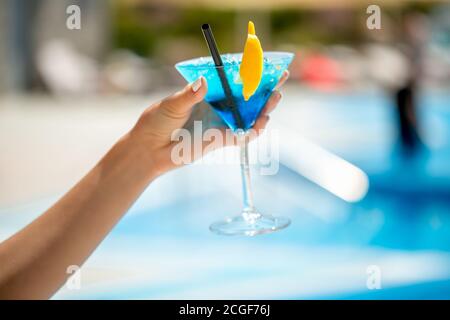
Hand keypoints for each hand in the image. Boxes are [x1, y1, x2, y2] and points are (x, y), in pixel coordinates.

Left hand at [130, 70, 289, 175]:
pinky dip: (254, 130)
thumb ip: (190, 95)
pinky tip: (261, 123)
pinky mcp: (221, 140)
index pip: (233, 81)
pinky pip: (243, 135)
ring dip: (264, 108)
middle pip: (247, 98)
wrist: (150, 149)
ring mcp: (221, 124)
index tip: (264, 64)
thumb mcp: (173, 103)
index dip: (249, 74)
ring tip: (275, 98)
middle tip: (280, 79)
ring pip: (249, 115)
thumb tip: (203, 82)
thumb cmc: (157, 122)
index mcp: (208, 94)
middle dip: (265, 89)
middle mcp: (218, 108)